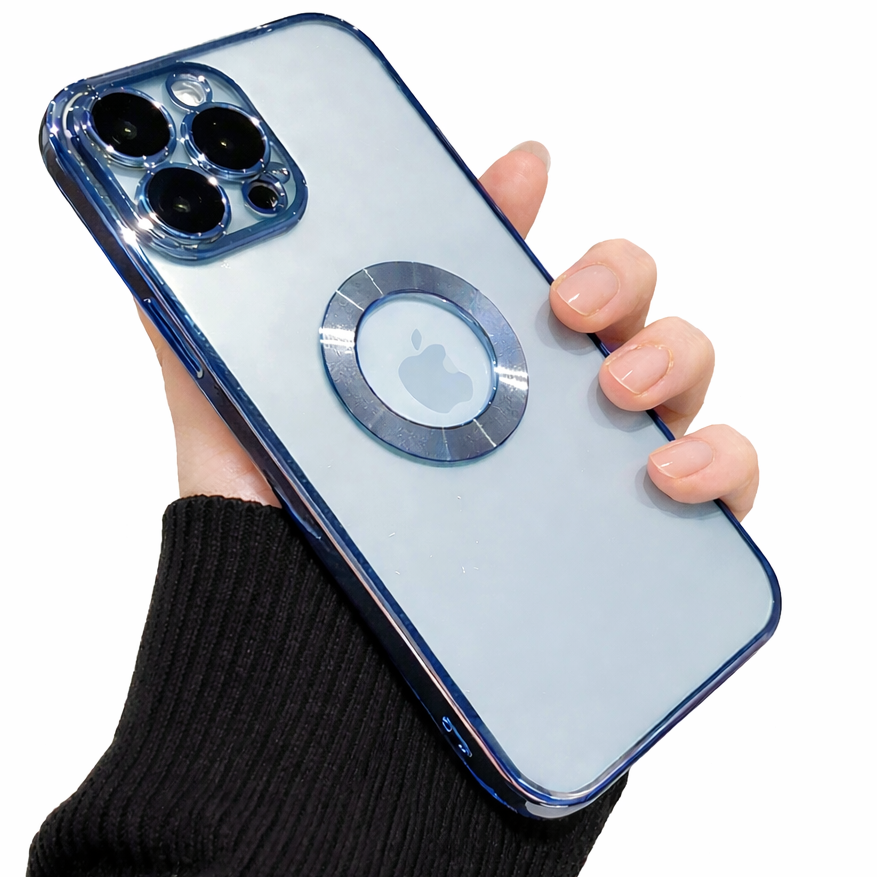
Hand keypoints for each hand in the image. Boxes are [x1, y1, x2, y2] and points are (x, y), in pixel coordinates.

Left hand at [139, 141, 757, 518]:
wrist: (327, 707)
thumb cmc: (290, 571)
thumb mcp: (238, 444)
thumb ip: (206, 344)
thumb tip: (154, 249)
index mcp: (450, 370)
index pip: (498, 266)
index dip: (514, 205)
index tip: (519, 169)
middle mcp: (529, 414)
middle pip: (612, 306)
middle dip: (613, 273)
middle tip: (566, 304)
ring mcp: (588, 477)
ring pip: (678, 375)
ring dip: (672, 354)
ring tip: (617, 389)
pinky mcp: (640, 552)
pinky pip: (721, 487)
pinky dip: (720, 463)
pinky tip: (669, 473)